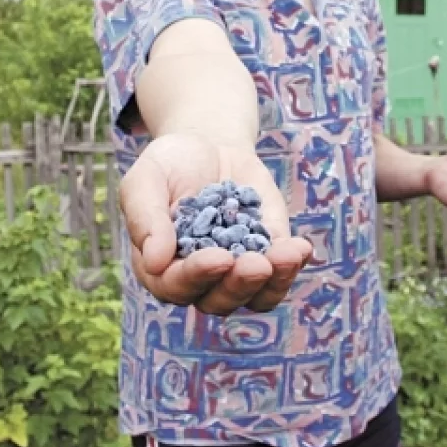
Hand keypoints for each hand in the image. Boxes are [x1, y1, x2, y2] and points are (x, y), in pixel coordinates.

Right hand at [117, 132, 313, 316]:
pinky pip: (280, 274)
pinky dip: (291, 265)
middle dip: (239, 285)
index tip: (219, 257)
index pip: (177, 286)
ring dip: (272, 283)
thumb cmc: (169, 165)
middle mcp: (199, 279)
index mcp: (161, 268)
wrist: (207, 146)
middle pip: (218, 301)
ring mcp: (235, 271)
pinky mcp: (266, 254)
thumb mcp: (146, 180)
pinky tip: (300, 248)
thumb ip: (145, 219)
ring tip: (286, 256)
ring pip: (254, 297)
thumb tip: (155, 262)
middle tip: (256, 263)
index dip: (198, 276)